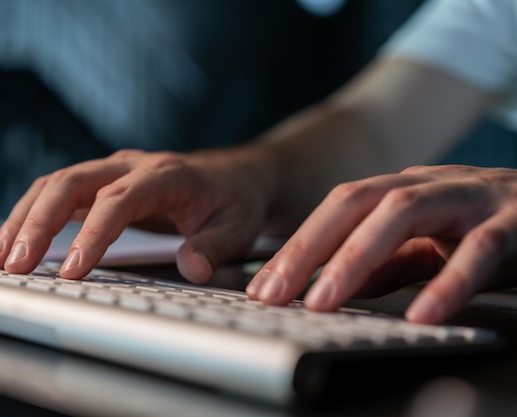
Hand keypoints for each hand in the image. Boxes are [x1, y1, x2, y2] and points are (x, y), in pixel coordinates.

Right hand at [0, 149, 274, 282]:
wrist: (234, 176)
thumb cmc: (235, 201)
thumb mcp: (239, 225)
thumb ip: (216, 246)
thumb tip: (190, 268)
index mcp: (166, 174)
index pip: (119, 199)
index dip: (93, 233)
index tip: (72, 270)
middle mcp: (131, 165)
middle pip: (71, 182)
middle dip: (38, 224)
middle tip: (13, 265)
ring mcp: (111, 170)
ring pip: (54, 184)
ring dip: (22, 220)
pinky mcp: (100, 182)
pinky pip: (56, 193)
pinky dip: (30, 217)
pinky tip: (11, 244)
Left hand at [247, 165, 516, 323]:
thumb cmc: (490, 227)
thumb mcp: (430, 245)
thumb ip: (388, 263)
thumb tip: (335, 286)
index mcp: (403, 189)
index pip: (337, 209)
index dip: (298, 245)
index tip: (263, 287)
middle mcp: (430, 184)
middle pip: (356, 202)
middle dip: (309, 247)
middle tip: (274, 294)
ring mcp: (472, 197)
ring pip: (404, 212)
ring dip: (356, 257)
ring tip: (323, 301)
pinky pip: (479, 248)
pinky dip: (448, 282)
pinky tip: (421, 314)